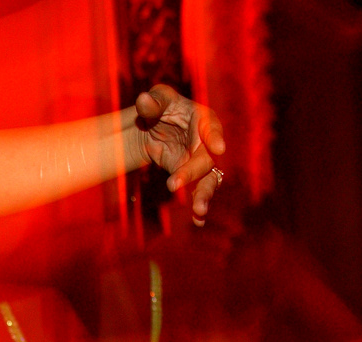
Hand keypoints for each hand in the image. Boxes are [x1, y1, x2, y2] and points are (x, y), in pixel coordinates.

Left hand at [134, 85, 225, 225]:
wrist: (153, 125)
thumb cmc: (159, 106)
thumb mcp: (156, 99)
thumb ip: (152, 101)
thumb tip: (143, 101)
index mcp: (201, 118)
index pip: (211, 126)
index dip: (215, 136)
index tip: (218, 148)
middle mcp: (205, 141)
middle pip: (206, 158)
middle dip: (194, 172)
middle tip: (173, 184)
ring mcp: (198, 160)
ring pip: (208, 179)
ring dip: (204, 195)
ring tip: (199, 212)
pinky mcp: (190, 175)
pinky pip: (198, 191)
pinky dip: (200, 206)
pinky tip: (198, 222)